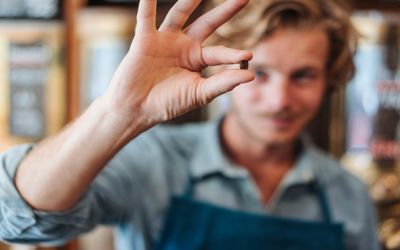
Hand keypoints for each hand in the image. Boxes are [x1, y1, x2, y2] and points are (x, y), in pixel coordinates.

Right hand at [103, 0, 254, 128]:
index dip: (233, 54)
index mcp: (197, 60)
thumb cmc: (168, 103)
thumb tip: (251, 75)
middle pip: (208, 23)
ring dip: (190, 0)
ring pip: (180, 13)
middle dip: (225, 11)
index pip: (219, 53)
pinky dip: (147, 4)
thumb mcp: (199, 93)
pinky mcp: (144, 39)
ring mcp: (164, 40)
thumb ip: (223, 83)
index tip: (249, 55)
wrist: (137, 109)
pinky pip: (146, 17)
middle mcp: (183, 46)